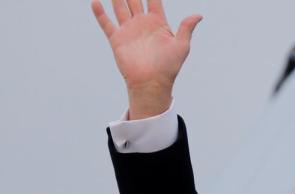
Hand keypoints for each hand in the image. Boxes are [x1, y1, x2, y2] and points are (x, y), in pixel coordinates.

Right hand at [91, 0, 202, 118]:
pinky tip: (95, 2)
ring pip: (120, 7)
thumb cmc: (168, 67)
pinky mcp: (117, 40)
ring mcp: (128, 31)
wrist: (151, 84)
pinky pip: (107, 23)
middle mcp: (142, 24)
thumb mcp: (181, 46)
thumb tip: (199, 15)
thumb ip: (186, 28)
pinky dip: (100, 13)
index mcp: (157, 22)